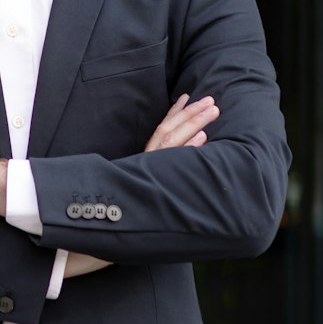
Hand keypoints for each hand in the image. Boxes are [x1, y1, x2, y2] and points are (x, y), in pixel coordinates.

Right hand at [63, 96, 216, 279]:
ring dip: (194, 124)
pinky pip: (173, 163)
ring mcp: (150, 170)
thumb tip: (192, 144)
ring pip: (173, 141)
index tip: (186, 96)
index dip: (174, 112)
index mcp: (146, 157)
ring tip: (212, 111)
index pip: (161, 128)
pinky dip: (188, 149)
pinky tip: (202, 139)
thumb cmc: (133, 204)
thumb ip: (163, 163)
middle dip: (191, 113)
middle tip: (211, 100)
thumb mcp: (148, 178)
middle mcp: (147, 161)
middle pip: (170, 130)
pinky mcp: (155, 182)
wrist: (110, 227)